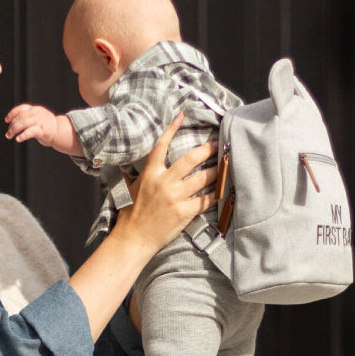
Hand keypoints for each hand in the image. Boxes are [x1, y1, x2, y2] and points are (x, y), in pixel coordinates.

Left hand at [5, 104, 79, 154]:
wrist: (59, 131)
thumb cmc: (46, 126)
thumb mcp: (37, 117)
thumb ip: (28, 117)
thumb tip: (13, 121)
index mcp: (35, 109)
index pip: (21, 108)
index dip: (12, 113)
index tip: (6, 120)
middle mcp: (37, 113)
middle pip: (20, 117)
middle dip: (12, 125)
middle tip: (8, 133)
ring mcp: (40, 121)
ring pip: (23, 123)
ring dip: (14, 130)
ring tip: (9, 136)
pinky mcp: (43, 130)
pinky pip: (30, 132)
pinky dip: (23, 135)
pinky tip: (18, 139)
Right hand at [112, 113, 217, 252]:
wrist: (133, 239)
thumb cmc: (130, 216)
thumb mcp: (131, 189)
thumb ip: (139, 175)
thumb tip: (132, 166)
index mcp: (150, 174)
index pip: (162, 145)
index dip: (173, 128)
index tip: (183, 116)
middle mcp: (164, 182)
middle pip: (192, 158)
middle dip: (208, 148)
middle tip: (218, 144)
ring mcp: (176, 197)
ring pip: (204, 177)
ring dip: (217, 170)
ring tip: (225, 166)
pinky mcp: (185, 212)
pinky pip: (206, 199)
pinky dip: (216, 194)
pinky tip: (223, 190)